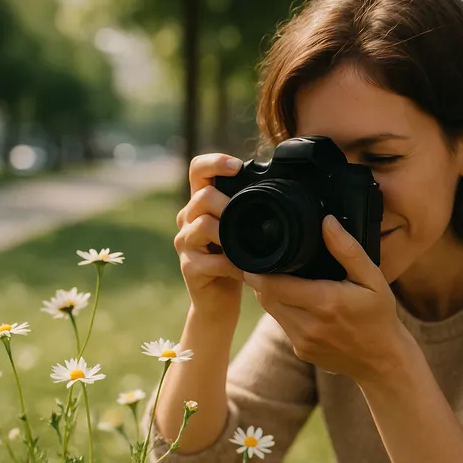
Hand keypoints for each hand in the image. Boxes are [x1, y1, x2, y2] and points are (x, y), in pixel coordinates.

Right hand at [174, 153, 243, 319]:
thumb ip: (246, 209)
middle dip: (229, 205)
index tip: (237, 166)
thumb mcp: (241, 230)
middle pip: (203, 196)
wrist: (218, 300)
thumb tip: (277, 188)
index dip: (215, 162)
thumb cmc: (234, 260)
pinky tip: (245, 269)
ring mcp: (184, 243)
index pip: (198, 169)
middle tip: (247, 220)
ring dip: (230, 235)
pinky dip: (233, 264)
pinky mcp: (189, 267)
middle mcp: (187, 218)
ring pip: (203, 223)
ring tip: (246, 246)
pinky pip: (212, 259)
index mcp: (200, 203)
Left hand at [243, 215, 410, 383]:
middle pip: (266, 297)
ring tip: (282, 278)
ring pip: (272, 311)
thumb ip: (347, 249)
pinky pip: (283, 325)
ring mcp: (303, 341)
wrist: (383, 360)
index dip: (256, 272)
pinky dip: (285, 311)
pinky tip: (299, 302)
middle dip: (262, 280)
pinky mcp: (301, 351)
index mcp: (324, 302)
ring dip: (272, 295)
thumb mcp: (372, 278)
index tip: (252, 258)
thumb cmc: (379, 316)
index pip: (272, 286)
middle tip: (267, 264)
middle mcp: (309, 325)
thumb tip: (326, 222)